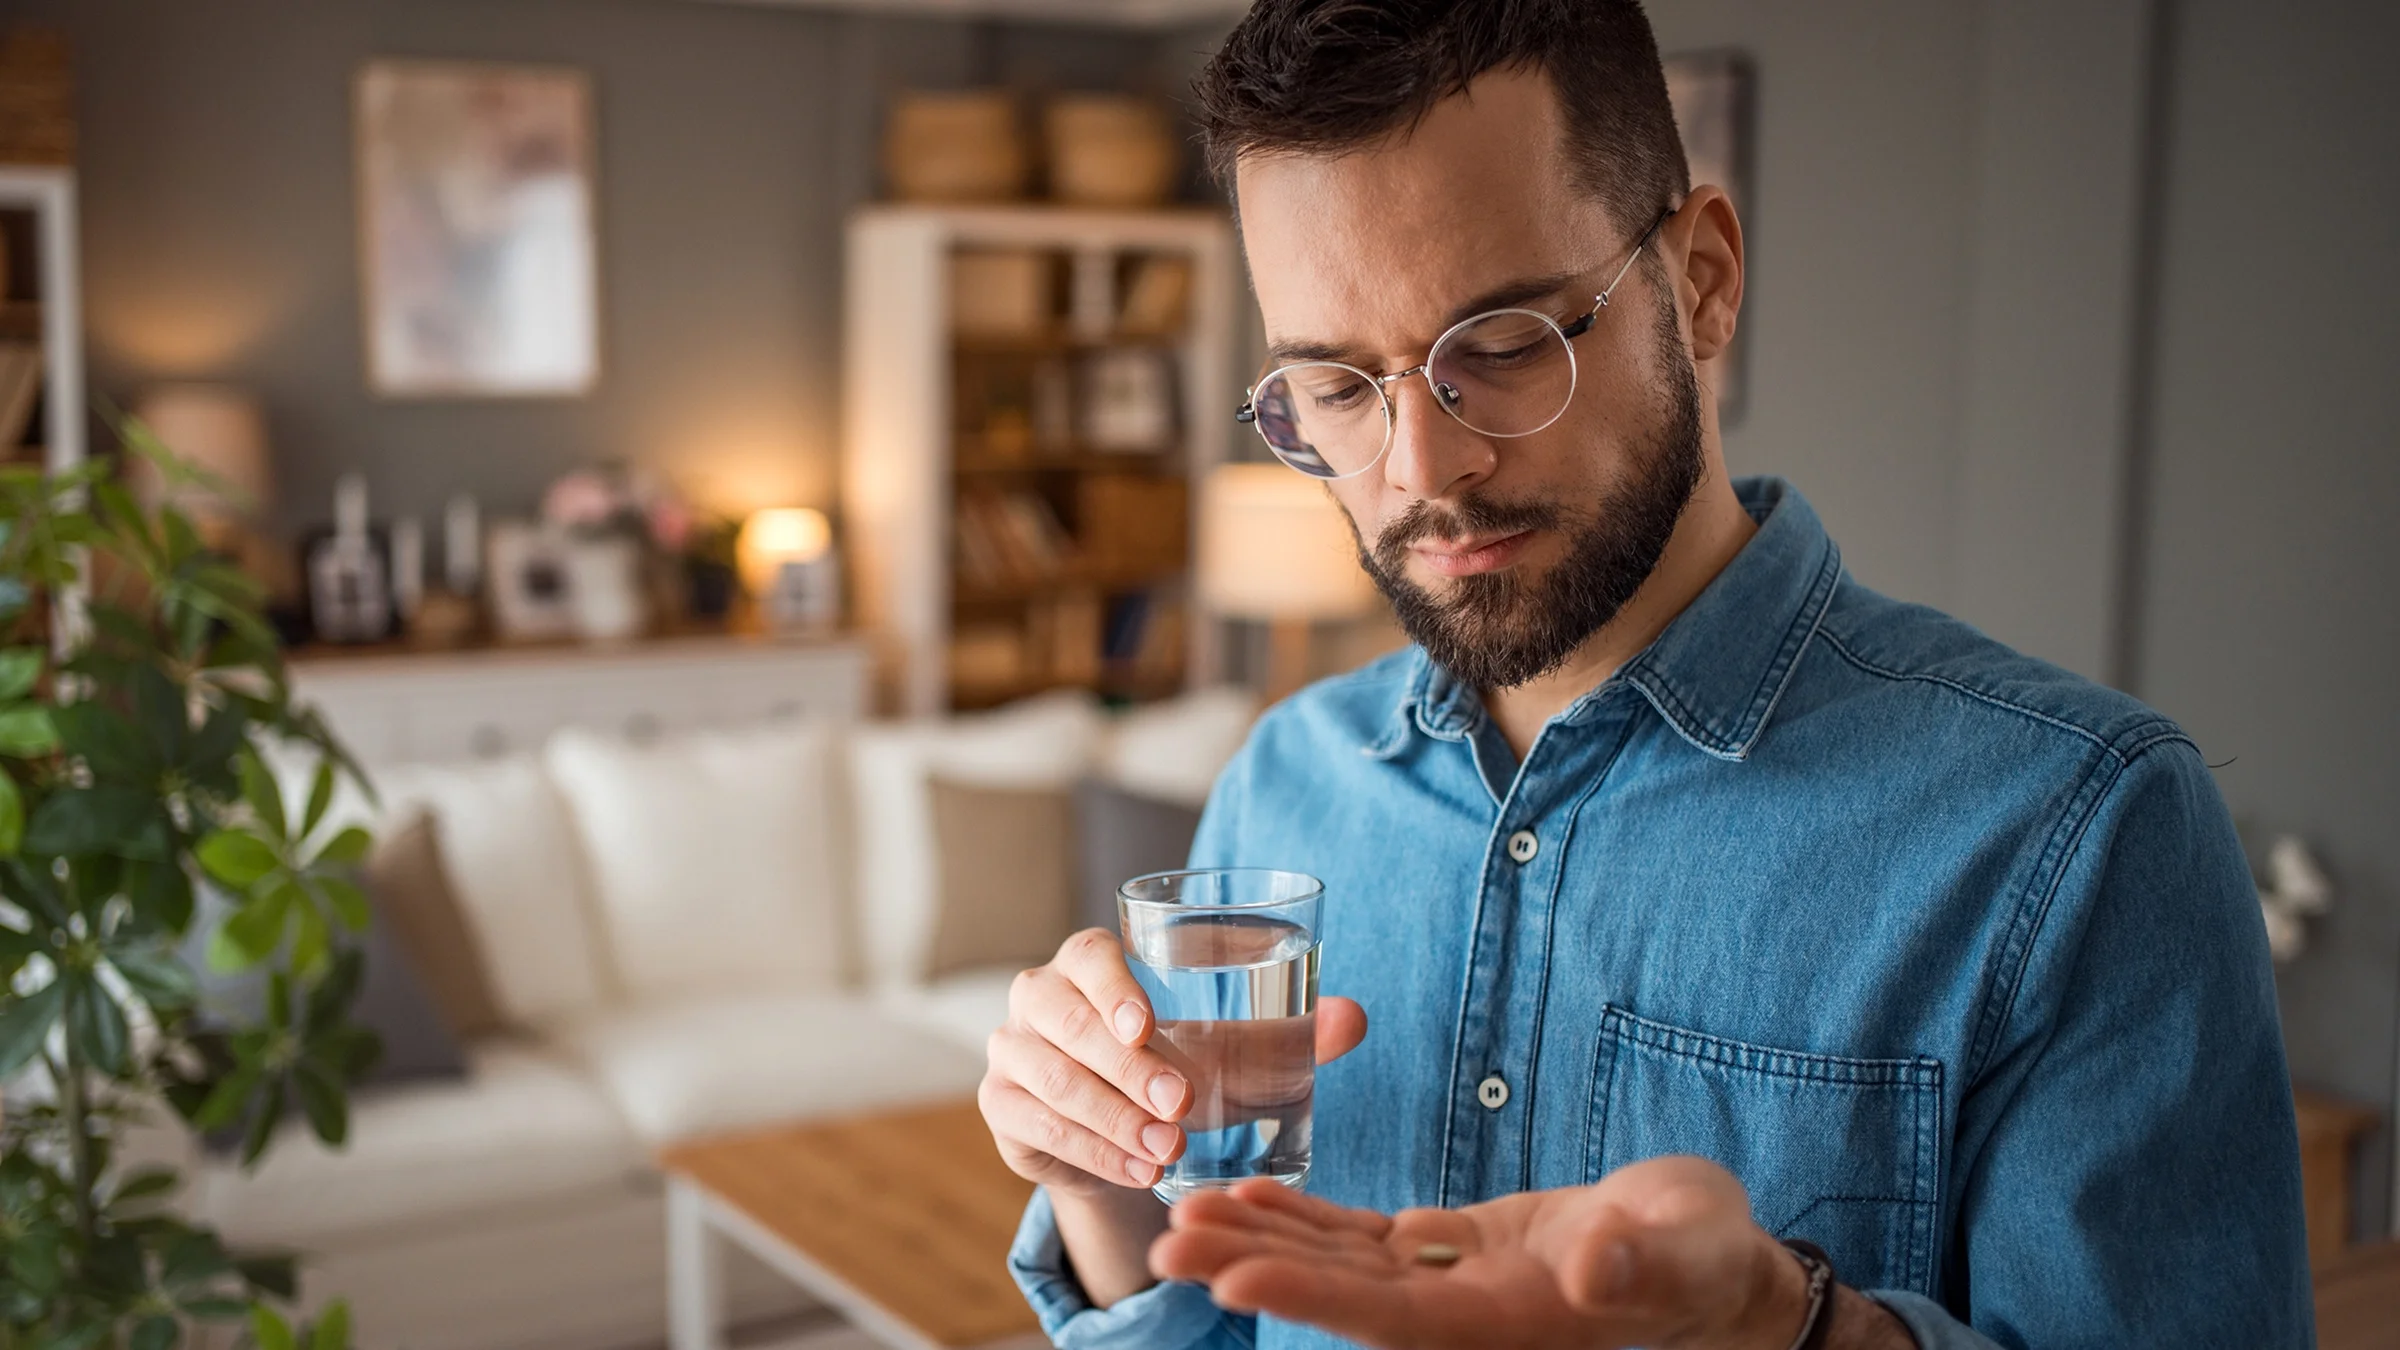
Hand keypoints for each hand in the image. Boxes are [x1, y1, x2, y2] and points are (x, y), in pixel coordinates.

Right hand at [978, 927, 1368, 1197]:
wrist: (1121, 1131)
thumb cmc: (1179, 1066)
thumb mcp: (1232, 1051)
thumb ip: (1292, 1033)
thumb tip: (1356, 1018)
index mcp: (1088, 962)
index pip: (1088, 955)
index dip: (1111, 986)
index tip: (1147, 1024)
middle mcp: (1038, 998)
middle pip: (1066, 1021)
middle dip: (1125, 1067)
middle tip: (1181, 1106)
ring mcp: (1011, 1053)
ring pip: (1051, 1080)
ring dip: (1112, 1118)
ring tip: (1167, 1150)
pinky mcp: (1002, 1109)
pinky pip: (1038, 1127)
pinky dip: (1092, 1152)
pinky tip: (1138, 1170)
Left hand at [1149, 1155, 1812, 1349]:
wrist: (1709, 1266)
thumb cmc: (1707, 1258)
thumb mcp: (1688, 1249)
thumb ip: (1641, 1262)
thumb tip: (1596, 1268)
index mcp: (1507, 1323)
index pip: (1391, 1316)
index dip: (1311, 1297)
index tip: (1235, 1280)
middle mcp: (1462, 1315)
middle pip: (1338, 1295)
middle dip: (1253, 1267)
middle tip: (1168, 1240)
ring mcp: (1451, 1284)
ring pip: (1336, 1264)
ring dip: (1261, 1240)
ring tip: (1184, 1214)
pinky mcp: (1451, 1250)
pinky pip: (1361, 1238)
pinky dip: (1306, 1218)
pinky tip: (1253, 1194)